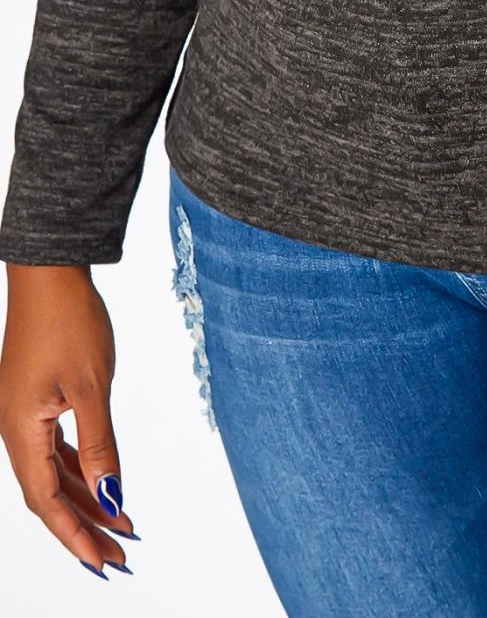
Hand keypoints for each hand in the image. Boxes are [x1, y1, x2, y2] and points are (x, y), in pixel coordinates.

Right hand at [0, 264, 138, 576]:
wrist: (50, 274)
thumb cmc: (69, 321)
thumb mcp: (91, 386)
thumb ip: (101, 445)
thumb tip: (111, 497)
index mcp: (21, 431)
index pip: (47, 501)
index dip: (76, 536)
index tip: (106, 563)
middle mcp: (15, 430)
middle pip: (49, 494)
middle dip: (84, 527)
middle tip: (121, 555)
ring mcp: (23, 415)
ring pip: (53, 472)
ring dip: (85, 500)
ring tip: (121, 526)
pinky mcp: (35, 400)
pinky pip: (56, 448)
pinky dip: (80, 469)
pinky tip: (102, 483)